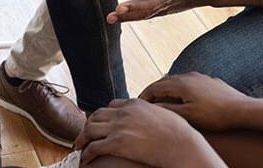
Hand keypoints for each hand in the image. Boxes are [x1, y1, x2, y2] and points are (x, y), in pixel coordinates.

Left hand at [75, 99, 221, 167]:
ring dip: (82, 138)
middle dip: (88, 125)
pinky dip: (87, 153)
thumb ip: (152, 111)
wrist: (182, 145)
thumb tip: (154, 115)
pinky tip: (86, 159)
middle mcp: (124, 113)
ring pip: (90, 129)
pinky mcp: (117, 144)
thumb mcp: (164, 113)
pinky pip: (94, 147)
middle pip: (96, 115)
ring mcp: (119, 127)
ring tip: (80, 146)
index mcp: (135, 104)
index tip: (101, 123)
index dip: (103, 115)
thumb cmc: (180, 133)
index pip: (111, 105)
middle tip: (85, 135)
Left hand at [107, 0, 212, 23]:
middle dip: (133, 8)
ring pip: (144, 13)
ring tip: (110, 18)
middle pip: (149, 5)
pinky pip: (145, 16)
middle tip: (118, 10)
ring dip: (127, 17)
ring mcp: (165, 6)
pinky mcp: (163, 10)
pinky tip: (116, 19)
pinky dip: (131, 18)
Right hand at [139, 72, 252, 131]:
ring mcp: (200, 77)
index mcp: (180, 83)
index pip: (154, 87)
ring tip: (161, 102)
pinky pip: (189, 83)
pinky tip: (183, 99)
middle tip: (145, 103)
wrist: (242, 110)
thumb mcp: (188, 115)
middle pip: (164, 82)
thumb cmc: (215, 115)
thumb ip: (168, 109)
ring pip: (176, 82)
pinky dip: (180, 90)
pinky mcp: (209, 82)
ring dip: (166, 91)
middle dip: (153, 92)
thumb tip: (153, 106)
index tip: (137, 104)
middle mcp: (188, 76)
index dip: (143, 96)